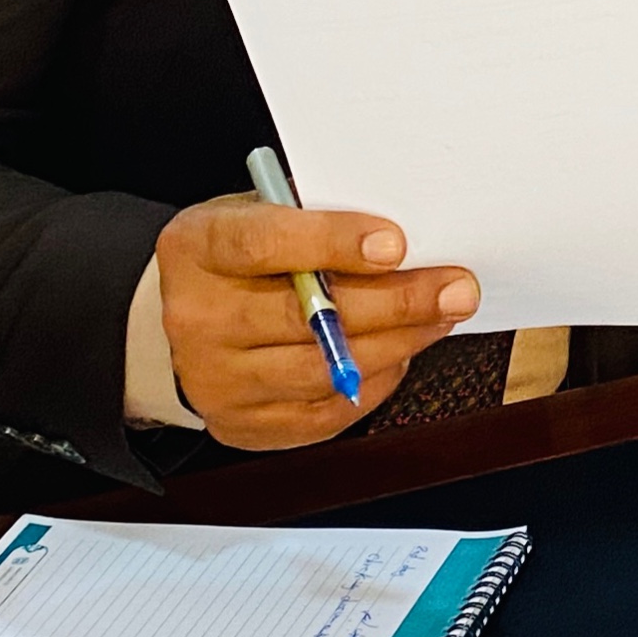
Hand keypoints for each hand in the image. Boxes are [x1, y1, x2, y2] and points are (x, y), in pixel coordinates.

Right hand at [155, 195, 481, 450]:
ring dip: (398, 342)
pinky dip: (374, 381)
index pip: (265, 244)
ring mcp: (216, 380)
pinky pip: (324, 411)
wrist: (181, 319)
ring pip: (325, 369)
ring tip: (439, 317)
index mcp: (197, 248)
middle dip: (397, 302)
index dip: (334, 243)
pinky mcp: (241, 424)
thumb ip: (316, 219)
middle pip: (308, 317)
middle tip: (456, 288)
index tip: (396, 244)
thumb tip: (405, 237)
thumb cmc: (240, 256)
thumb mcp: (260, 212)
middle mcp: (197, 318)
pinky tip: (399, 352)